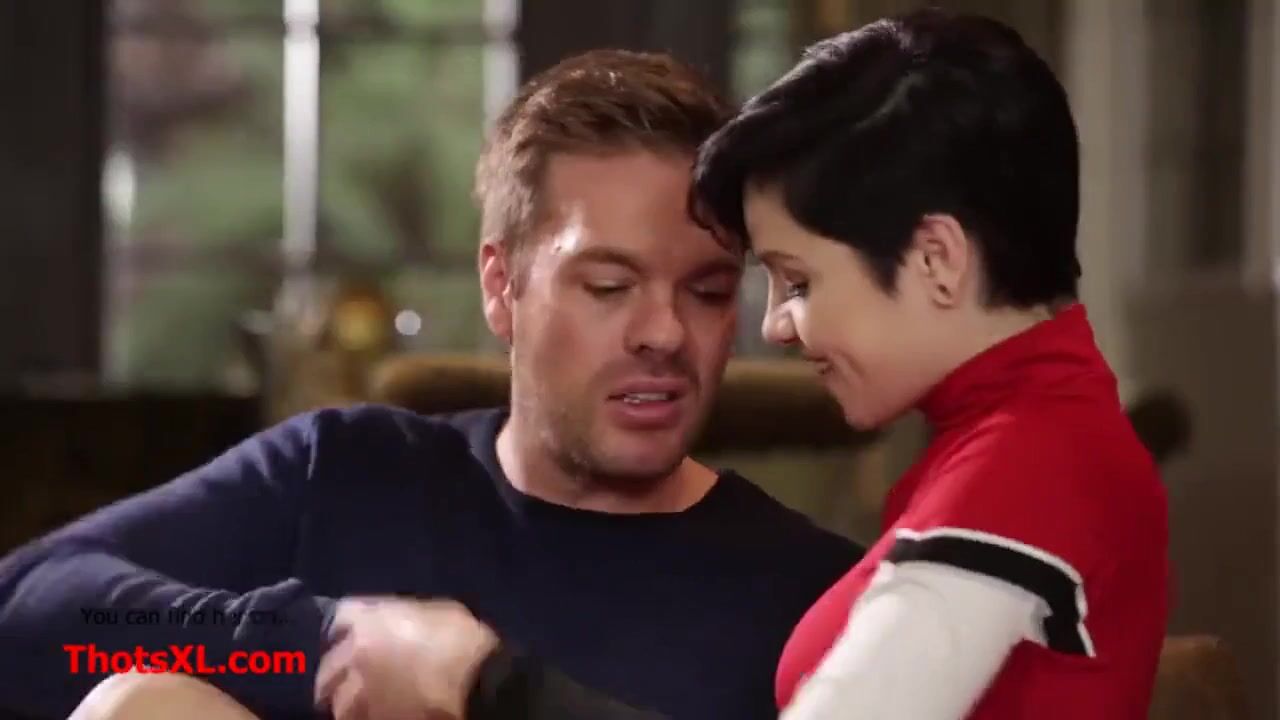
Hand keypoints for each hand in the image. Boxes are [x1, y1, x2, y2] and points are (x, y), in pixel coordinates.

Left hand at [315, 597, 499, 719]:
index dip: (347, 625)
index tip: (354, 632)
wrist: (478, 685)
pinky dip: (359, 716)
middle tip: (353, 672)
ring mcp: (358, 693)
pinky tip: (373, 712)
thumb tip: (394, 622)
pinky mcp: (368, 719)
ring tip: (360, 699)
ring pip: (336, 698)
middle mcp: (353, 654)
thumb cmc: (463, 642)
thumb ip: (403, 615)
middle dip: (340, 666)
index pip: (340, 617)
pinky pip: (352, 719)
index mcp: (369, 621)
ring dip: (345, 697)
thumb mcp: (436, 612)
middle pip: (329, 663)